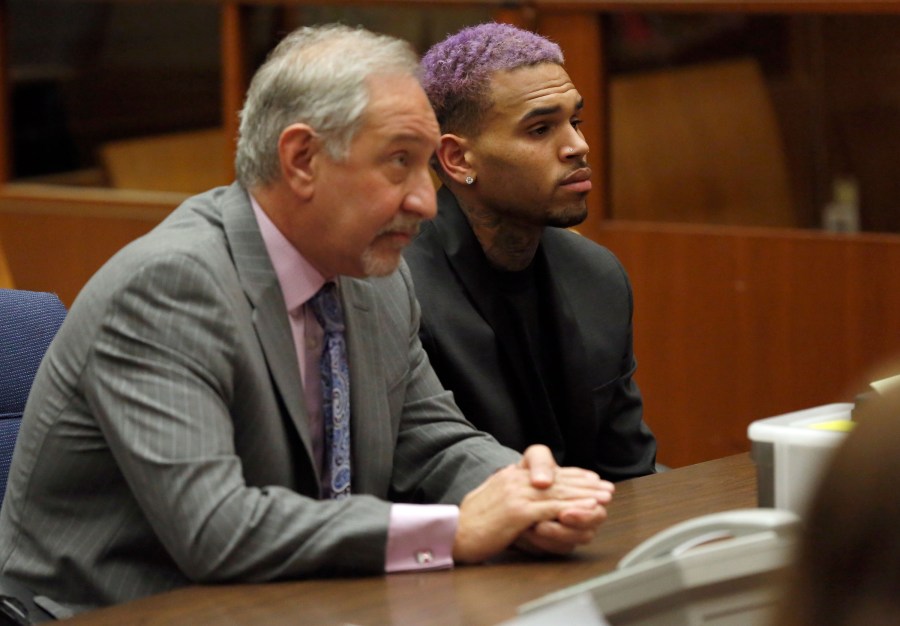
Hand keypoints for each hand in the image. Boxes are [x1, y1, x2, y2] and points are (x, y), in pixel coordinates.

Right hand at [452, 459, 613, 562]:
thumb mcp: (492, 498)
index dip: (572, 476)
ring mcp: (517, 494)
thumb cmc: (470, 521)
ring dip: (585, 495)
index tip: (591, 479)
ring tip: (604, 498)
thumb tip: (520, 490)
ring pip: (559, 493)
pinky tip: (587, 509)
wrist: (453, 531)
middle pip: (557, 480)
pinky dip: (573, 508)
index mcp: (510, 476)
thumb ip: (508, 491)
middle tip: (607, 488)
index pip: (547, 474)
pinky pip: (552, 509)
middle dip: (585, 485)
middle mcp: (515, 480)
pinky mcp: (519, 511)